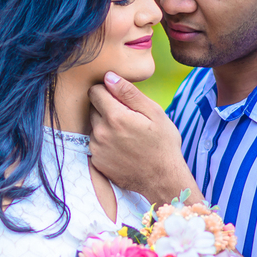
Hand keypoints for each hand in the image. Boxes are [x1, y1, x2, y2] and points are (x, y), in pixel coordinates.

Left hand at [88, 72, 199, 205]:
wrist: (163, 179)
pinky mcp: (96, 162)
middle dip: (106, 109)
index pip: (95, 91)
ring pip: (94, 127)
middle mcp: (101, 132)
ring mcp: (96, 149)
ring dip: (105, 127)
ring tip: (126, 136)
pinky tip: (122, 149)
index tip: (119, 98)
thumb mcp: (154, 113)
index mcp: (115, 116)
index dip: (107, 91)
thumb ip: (129, 93)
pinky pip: (95, 144)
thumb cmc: (163, 144)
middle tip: (127, 119)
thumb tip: (108, 77)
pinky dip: (105, 143)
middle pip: (92, 108)